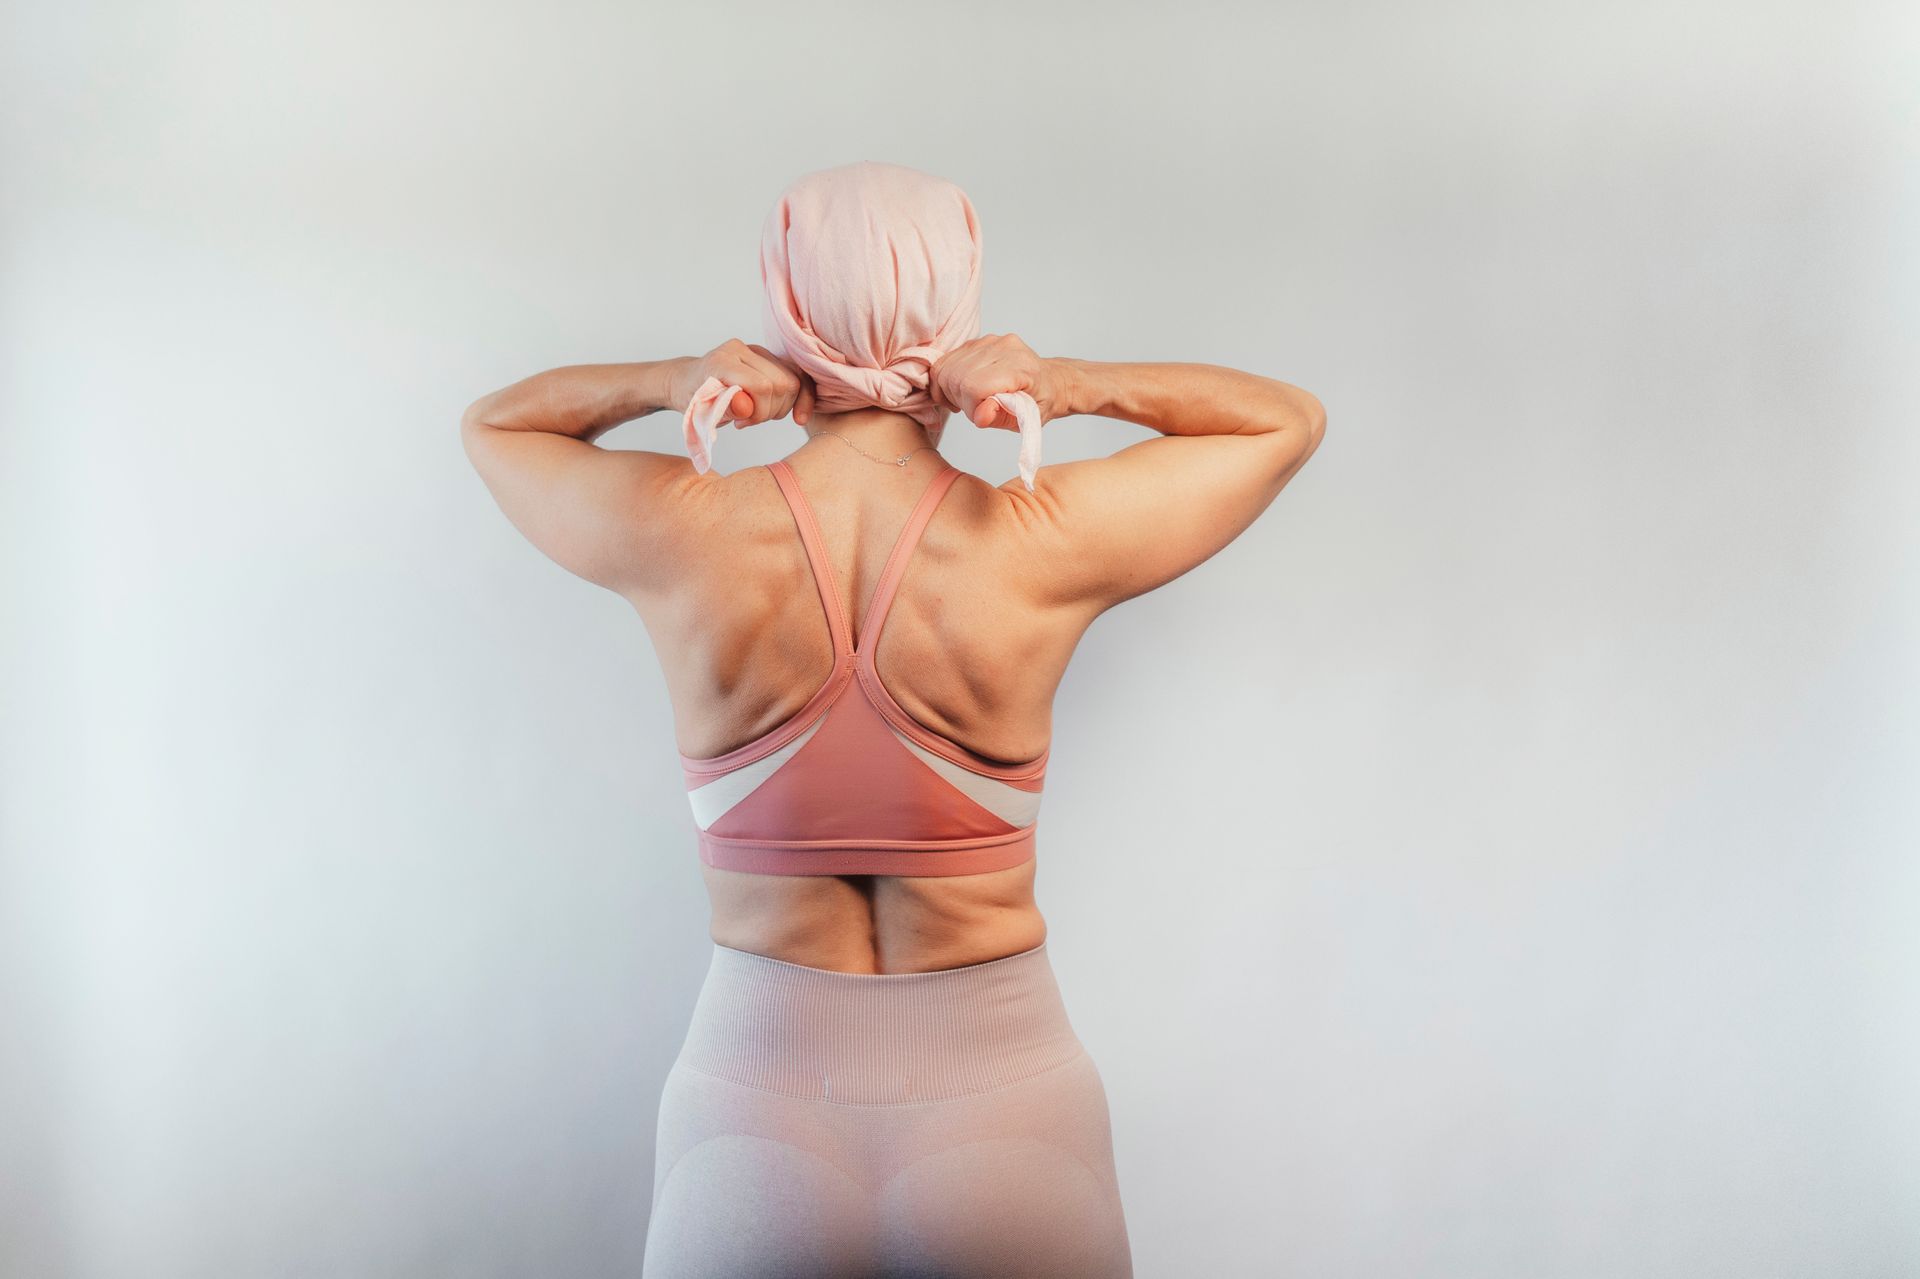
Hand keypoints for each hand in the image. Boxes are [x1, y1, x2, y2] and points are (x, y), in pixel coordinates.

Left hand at [673, 340, 816, 425]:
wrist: (686, 381)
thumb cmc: (692, 399)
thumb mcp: (700, 411)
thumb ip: (724, 409)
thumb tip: (747, 407)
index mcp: (722, 361)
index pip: (761, 385)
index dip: (760, 411)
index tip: (742, 423)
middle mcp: (742, 349)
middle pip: (784, 382)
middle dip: (772, 411)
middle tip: (749, 420)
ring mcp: (757, 350)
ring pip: (795, 380)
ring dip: (783, 406)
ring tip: (758, 415)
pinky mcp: (768, 356)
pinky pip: (797, 375)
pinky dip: (800, 398)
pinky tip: (795, 416)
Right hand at [928, 334, 1068, 429]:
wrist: (1051, 381)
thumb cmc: (1040, 402)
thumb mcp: (1027, 420)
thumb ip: (1000, 418)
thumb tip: (980, 415)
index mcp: (1020, 368)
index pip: (973, 386)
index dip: (971, 407)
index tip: (982, 416)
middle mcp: (1003, 348)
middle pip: (955, 377)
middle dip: (959, 400)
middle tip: (976, 409)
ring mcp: (989, 340)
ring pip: (946, 367)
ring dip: (951, 389)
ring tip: (971, 399)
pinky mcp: (978, 340)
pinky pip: (948, 360)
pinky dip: (949, 378)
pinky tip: (965, 388)